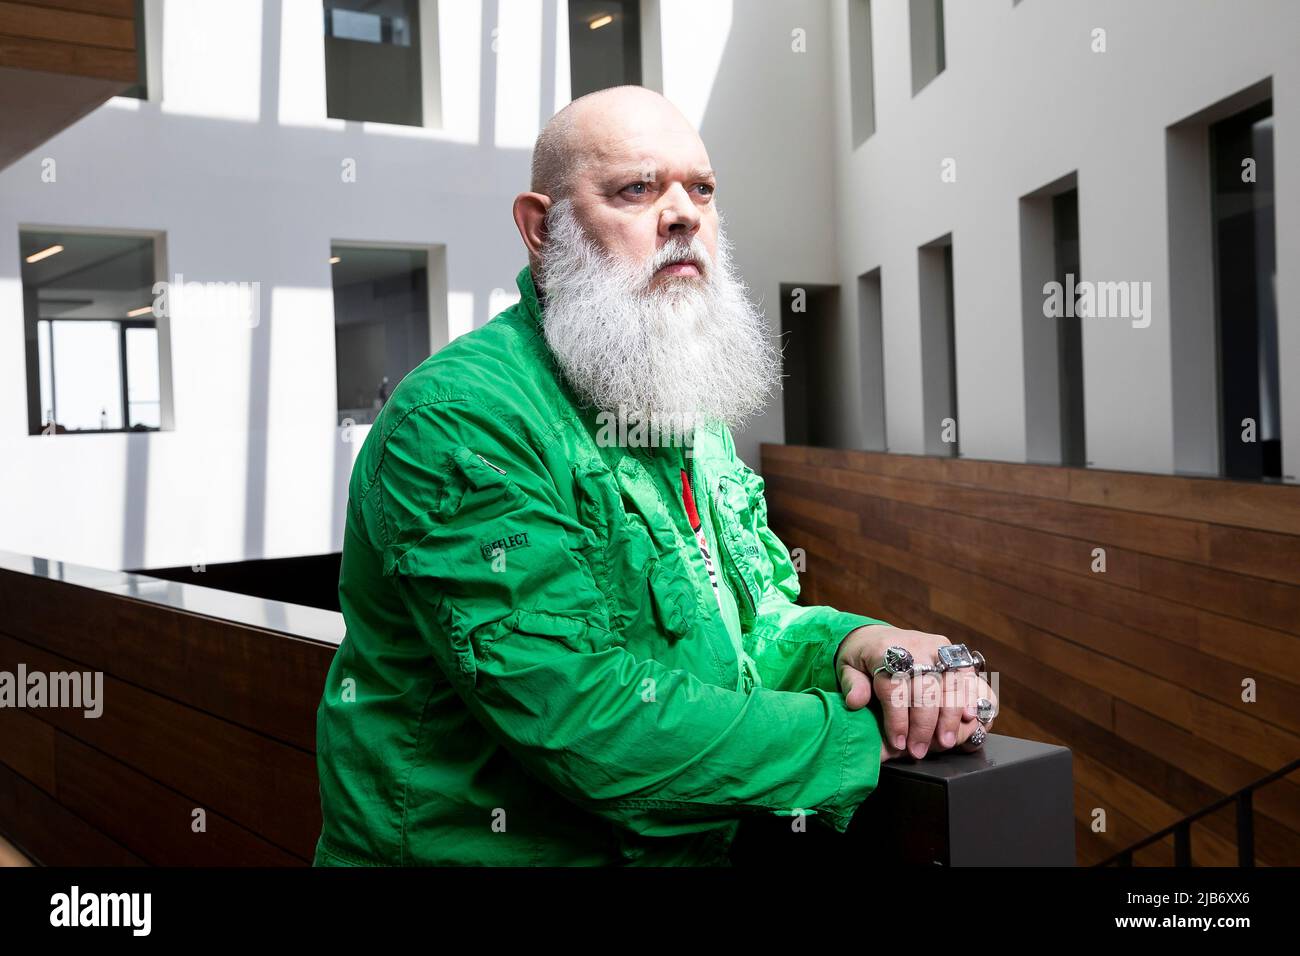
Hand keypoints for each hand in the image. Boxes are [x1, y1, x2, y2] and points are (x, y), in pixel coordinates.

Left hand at [837, 625, 996, 760]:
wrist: (876, 636)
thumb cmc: (862, 658)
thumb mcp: (847, 668)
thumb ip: (853, 684)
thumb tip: (855, 702)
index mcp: (884, 650)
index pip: (894, 687)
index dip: (897, 719)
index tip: (898, 743)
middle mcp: (914, 646)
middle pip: (925, 688)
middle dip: (923, 725)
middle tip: (919, 751)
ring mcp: (935, 647)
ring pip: (950, 683)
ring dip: (949, 716)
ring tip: (944, 742)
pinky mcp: (951, 651)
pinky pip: (966, 674)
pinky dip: (970, 696)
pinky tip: (968, 717)